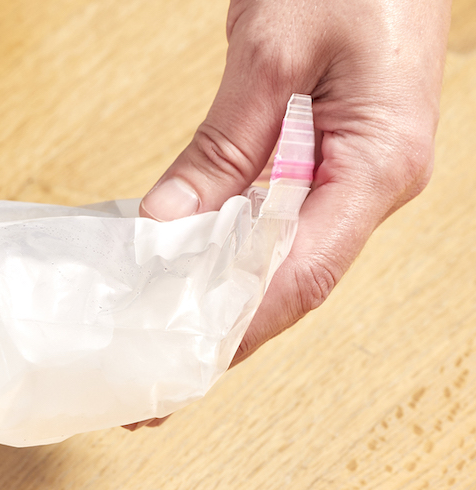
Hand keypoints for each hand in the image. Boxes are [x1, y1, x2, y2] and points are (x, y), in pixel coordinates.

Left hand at [140, 0, 448, 365]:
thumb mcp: (270, 51)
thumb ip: (222, 146)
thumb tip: (166, 229)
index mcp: (377, 164)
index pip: (301, 275)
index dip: (238, 330)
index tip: (180, 369)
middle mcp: (375, 182)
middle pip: (293, 284)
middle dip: (224, 339)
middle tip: (156, 392)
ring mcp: (356, 174)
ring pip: (283, 261)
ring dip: (224, 306)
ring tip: (161, 354)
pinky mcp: (331, 157)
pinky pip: (277, 224)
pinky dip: (229, 257)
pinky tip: (185, 284)